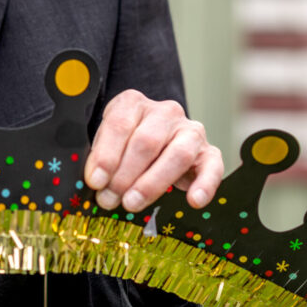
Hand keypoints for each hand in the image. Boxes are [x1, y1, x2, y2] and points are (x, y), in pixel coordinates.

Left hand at [83, 90, 222, 213]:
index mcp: (133, 103)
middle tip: (109, 198)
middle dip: (125, 174)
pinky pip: (212, 167)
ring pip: (177, 154)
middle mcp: (165, 112)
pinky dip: (205, 185)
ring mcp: (190, 130)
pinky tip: (194, 200)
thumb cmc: (124, 145)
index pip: (119, 124)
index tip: (95, 180)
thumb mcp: (107, 142)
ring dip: (152, 183)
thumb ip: (100, 157)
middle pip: (146, 141)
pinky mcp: (209, 153)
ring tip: (132, 203)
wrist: (155, 143)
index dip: (106, 155)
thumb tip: (94, 183)